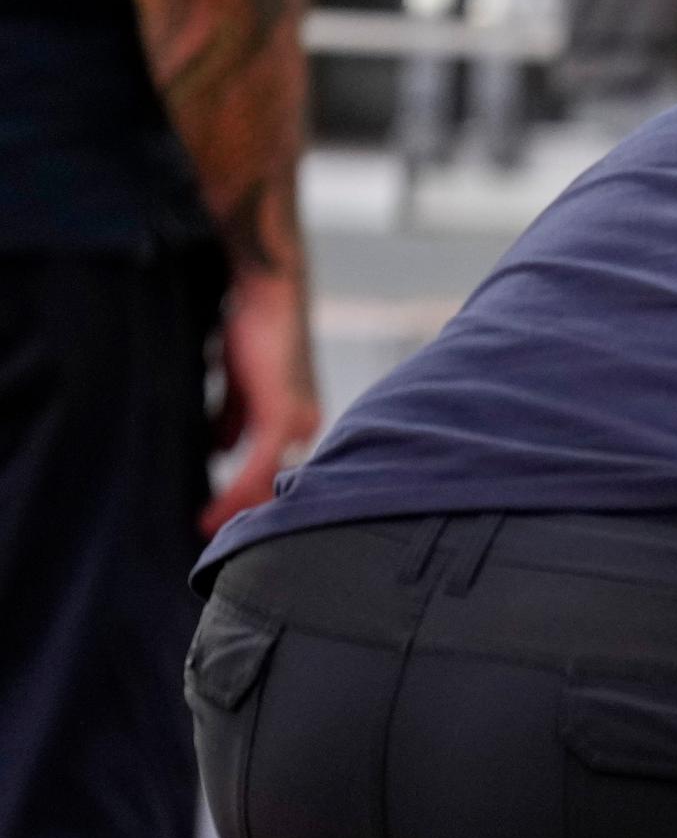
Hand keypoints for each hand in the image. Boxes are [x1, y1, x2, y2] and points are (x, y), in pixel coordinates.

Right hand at [202, 270, 316, 534]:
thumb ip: (231, 418)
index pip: (277, 477)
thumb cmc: (254, 331)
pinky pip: (262, 465)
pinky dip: (240, 491)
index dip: (252, 504)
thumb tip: (217, 450)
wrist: (268, 291)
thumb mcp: (238, 385)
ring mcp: (298, 423)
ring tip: (211, 535)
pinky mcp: (283, 413)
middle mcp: (304, 428)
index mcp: (295, 424)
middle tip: (220, 545)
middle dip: (250, 518)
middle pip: (279, 488)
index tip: (227, 530)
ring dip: (240, 511)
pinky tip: (219, 513)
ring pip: (270, 482)